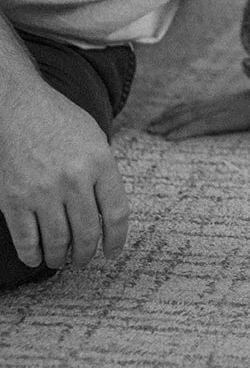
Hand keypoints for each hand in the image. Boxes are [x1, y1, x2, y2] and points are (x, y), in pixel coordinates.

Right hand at [0, 81, 128, 270]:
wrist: (19, 107)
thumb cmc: (61, 122)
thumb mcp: (95, 140)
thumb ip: (104, 174)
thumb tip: (109, 213)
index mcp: (100, 163)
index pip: (117, 213)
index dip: (117, 239)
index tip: (112, 252)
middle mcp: (73, 179)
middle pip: (88, 233)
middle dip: (87, 254)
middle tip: (84, 260)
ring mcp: (42, 191)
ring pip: (58, 242)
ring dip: (61, 258)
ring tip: (62, 260)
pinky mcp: (13, 199)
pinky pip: (26, 239)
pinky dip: (33, 255)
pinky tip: (37, 258)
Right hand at [148, 88, 249, 141]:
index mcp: (241, 114)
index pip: (211, 123)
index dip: (190, 129)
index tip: (169, 138)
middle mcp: (229, 106)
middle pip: (195, 115)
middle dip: (171, 124)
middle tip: (149, 133)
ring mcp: (225, 102)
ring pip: (193, 109)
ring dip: (171, 116)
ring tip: (150, 126)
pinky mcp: (225, 101)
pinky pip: (199, 105)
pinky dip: (181, 108)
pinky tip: (169, 113)